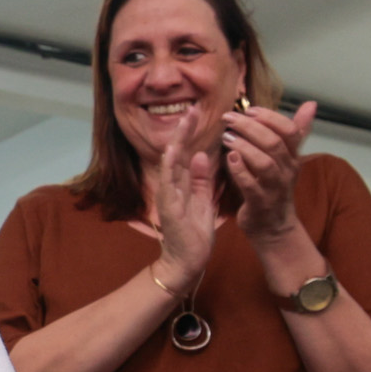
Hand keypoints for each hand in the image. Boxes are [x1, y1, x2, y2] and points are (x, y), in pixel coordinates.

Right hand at [139, 122, 217, 294]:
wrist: (187, 263)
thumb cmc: (193, 234)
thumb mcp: (202, 201)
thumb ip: (200, 180)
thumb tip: (200, 155)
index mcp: (183, 185)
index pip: (186, 153)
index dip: (191, 133)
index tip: (198, 113)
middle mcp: (172, 187)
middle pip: (177, 153)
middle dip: (184, 130)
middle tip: (191, 108)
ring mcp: (168, 196)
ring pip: (170, 164)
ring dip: (177, 141)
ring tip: (184, 121)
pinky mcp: (169, 208)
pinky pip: (168, 183)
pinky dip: (170, 166)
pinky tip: (174, 150)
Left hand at [222, 99, 319, 242]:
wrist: (273, 226)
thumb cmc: (275, 186)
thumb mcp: (287, 158)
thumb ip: (295, 131)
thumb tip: (311, 104)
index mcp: (293, 157)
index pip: (290, 130)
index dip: (270, 117)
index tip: (249, 109)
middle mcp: (287, 170)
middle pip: (274, 143)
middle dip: (250, 127)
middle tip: (229, 118)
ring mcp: (275, 188)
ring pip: (264, 163)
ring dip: (244, 146)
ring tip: (226, 137)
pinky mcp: (260, 203)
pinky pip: (251, 185)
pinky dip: (240, 170)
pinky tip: (228, 158)